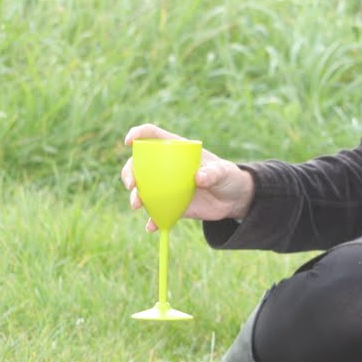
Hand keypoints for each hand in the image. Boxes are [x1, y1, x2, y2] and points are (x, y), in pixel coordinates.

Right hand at [121, 123, 255, 230]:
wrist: (233, 200)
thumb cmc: (228, 177)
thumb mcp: (224, 172)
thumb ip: (214, 173)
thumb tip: (199, 178)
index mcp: (177, 150)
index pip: (152, 136)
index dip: (138, 134)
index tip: (128, 141)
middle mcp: (166, 167)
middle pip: (139, 164)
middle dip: (129, 172)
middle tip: (131, 184)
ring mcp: (166, 186)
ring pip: (143, 189)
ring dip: (136, 196)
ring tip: (137, 205)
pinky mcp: (171, 205)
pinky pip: (157, 213)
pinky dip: (153, 220)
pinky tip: (151, 227)